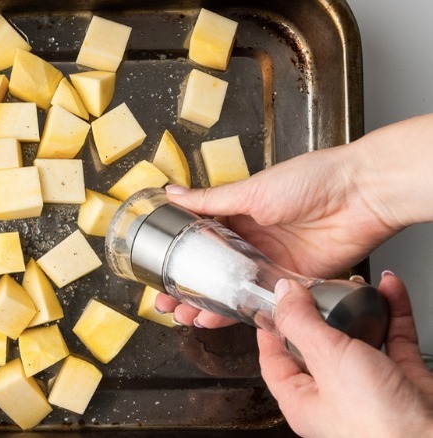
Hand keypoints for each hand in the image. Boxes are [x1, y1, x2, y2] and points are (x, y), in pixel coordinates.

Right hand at [155, 114, 432, 326]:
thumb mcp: (251, 191)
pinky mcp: (293, 281)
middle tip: (166, 304)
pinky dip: (239, 312)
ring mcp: (272, 263)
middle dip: (188, 289)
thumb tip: (173, 194)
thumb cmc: (311, 179)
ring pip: (232, 290)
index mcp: (239, 215)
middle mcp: (253, 241)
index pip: (201, 241)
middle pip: (213, 271)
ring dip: (208, 305)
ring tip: (185, 317)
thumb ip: (210, 201)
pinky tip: (218, 319)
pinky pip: (261, 300)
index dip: (179, 259)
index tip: (159, 274)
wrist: (361, 194)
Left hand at [258, 272, 432, 436]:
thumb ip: (301, 323)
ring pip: (358, 340)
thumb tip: (282, 292)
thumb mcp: (327, 360)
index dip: (271, 330)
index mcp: (302, 401)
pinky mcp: (403, 380)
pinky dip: (393, 312)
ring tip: (353, 284)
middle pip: (316, 346)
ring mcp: (369, 389)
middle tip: (314, 286)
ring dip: (358, 309)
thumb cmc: (378, 421)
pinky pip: (394, 339)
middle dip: (317, 313)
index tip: (271, 303)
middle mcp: (333, 397)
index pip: (275, 361)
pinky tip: (390, 290)